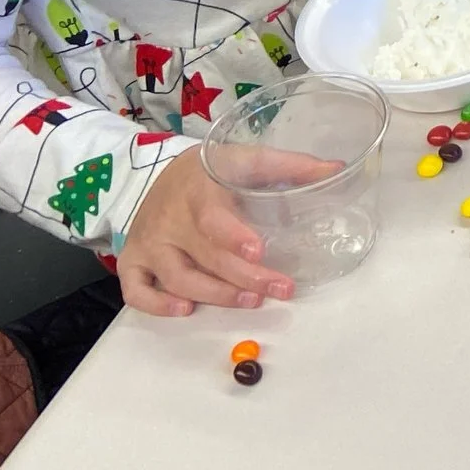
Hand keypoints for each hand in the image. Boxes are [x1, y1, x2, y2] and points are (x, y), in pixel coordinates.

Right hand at [119, 149, 328, 315]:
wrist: (159, 173)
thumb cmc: (213, 171)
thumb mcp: (248, 159)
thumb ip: (291, 166)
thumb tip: (337, 170)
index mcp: (200, 190)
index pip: (213, 217)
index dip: (233, 236)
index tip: (259, 251)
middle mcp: (170, 220)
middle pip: (205, 256)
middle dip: (244, 277)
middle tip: (280, 289)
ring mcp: (149, 242)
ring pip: (177, 277)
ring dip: (214, 294)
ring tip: (250, 301)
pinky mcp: (133, 260)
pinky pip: (135, 289)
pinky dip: (155, 304)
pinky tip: (184, 310)